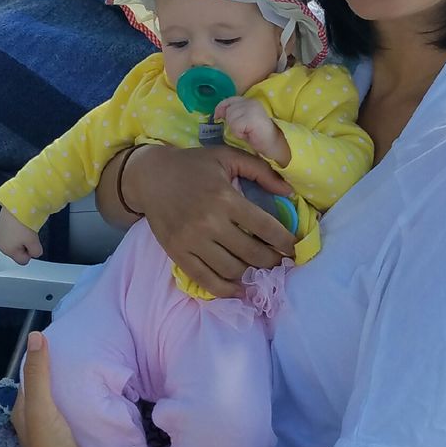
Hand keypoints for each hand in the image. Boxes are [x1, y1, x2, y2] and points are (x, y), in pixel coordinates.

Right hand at [0, 207, 42, 264]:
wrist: (16, 205)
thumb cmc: (24, 225)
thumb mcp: (34, 242)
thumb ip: (35, 252)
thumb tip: (35, 253)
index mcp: (8, 251)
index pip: (23, 260)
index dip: (30, 253)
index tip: (34, 243)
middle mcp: (0, 244)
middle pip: (16, 251)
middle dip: (24, 245)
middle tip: (29, 234)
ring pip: (12, 241)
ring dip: (19, 237)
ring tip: (24, 227)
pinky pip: (9, 232)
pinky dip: (14, 229)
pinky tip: (18, 222)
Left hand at [12, 332, 99, 446]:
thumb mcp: (41, 407)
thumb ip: (38, 374)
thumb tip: (36, 334)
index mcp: (23, 415)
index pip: (29, 380)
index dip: (40, 362)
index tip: (58, 343)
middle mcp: (35, 425)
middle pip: (46, 393)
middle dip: (58, 375)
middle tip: (79, 355)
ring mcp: (54, 436)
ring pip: (61, 405)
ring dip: (72, 392)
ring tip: (92, 371)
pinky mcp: (71, 444)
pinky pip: (75, 416)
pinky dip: (82, 405)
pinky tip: (97, 399)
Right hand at [115, 145, 295, 297]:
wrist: (150, 176)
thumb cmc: (193, 165)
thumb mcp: (228, 156)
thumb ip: (261, 171)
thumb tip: (289, 192)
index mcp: (225, 197)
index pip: (265, 227)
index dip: (285, 242)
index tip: (294, 248)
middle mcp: (209, 222)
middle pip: (252, 253)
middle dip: (272, 261)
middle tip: (280, 260)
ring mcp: (191, 241)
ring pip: (232, 269)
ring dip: (251, 273)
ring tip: (260, 268)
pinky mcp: (177, 253)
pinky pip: (206, 280)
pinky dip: (226, 289)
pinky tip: (239, 289)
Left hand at [214, 97, 290, 166]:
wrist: (274, 145)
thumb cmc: (258, 135)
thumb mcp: (243, 120)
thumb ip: (233, 113)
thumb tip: (218, 114)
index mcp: (249, 101)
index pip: (228, 100)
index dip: (221, 108)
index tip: (218, 117)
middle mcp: (251, 102)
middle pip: (228, 111)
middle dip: (231, 122)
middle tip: (243, 129)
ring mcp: (252, 108)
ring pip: (230, 118)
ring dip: (236, 129)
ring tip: (247, 132)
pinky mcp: (252, 117)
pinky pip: (235, 126)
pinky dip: (239, 133)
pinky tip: (248, 135)